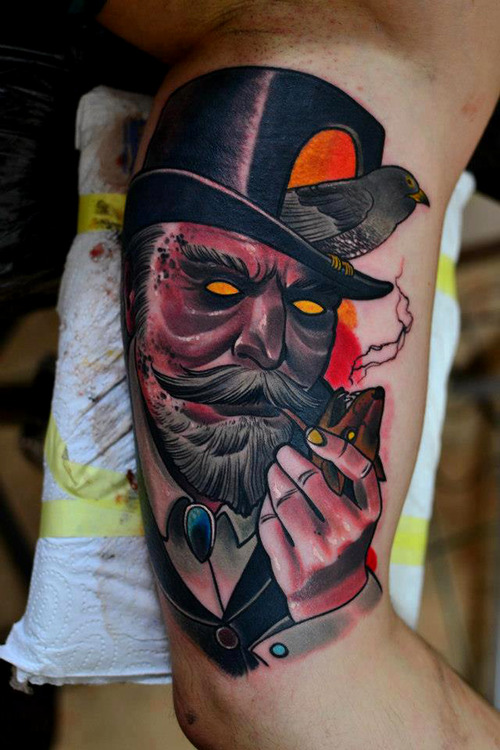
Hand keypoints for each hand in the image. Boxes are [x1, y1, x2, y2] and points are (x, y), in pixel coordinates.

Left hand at [258, 427, 381, 621]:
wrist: (336, 601)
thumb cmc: (344, 547)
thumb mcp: (359, 518)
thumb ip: (346, 486)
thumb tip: (313, 441)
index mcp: (369, 516)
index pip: (359, 470)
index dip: (337, 447)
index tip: (314, 435)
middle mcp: (347, 534)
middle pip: (312, 481)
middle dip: (290, 460)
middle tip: (282, 453)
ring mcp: (319, 554)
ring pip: (286, 502)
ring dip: (275, 481)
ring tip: (273, 473)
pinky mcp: (293, 571)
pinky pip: (269, 528)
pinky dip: (265, 511)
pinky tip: (268, 503)